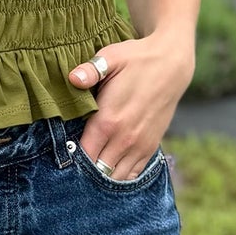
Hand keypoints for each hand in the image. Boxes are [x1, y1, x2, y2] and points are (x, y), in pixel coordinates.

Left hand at [68, 34, 191, 179]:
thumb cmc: (137, 59)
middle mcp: (124, 139)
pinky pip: (133, 174)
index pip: (83, 154)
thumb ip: (90, 70)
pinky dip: (120, 175)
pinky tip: (109, 165)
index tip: (63, 153)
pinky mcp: (151, 147)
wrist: (172, 65)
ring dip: (102, 175)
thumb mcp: (111, 57)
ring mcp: (140, 146)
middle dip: (83, 171)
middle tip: (73, 163)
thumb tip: (72, 78)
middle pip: (97, 171)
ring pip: (115, 177)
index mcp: (108, 121)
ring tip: (90, 165)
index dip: (70, 158)